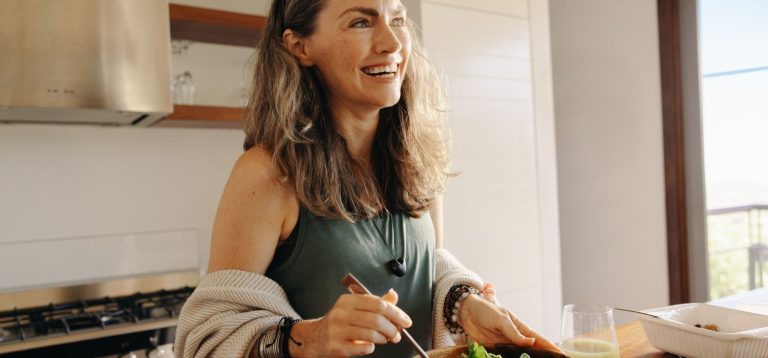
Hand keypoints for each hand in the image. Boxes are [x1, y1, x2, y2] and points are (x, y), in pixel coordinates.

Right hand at [288, 289, 411, 356]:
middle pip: (376, 319)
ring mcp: (337, 330)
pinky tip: (369, 345)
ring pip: (371, 334)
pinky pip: (363, 347)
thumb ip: (375, 303)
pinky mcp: (336, 345)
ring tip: (386, 340)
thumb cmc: (340, 323)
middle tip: (398, 335)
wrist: (315, 338)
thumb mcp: (355, 309)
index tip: (406, 322)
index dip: (396, 313)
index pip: (377, 303)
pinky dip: (372, 347)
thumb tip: (393, 295)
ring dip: (384, 339)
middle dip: (392, 328)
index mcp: (348, 300)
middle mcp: (341, 313)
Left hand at [458, 294, 563, 353]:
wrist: (465, 312)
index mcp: (521, 328)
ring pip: (521, 357)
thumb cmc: (486, 310)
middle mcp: (515, 339)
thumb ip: (514, 332)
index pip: (540, 340)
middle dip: (543, 357)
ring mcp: (506, 346)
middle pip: (533, 351)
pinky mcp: (495, 351)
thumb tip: (531, 342)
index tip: (563, 355)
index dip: (552, 348)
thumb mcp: (501, 318)